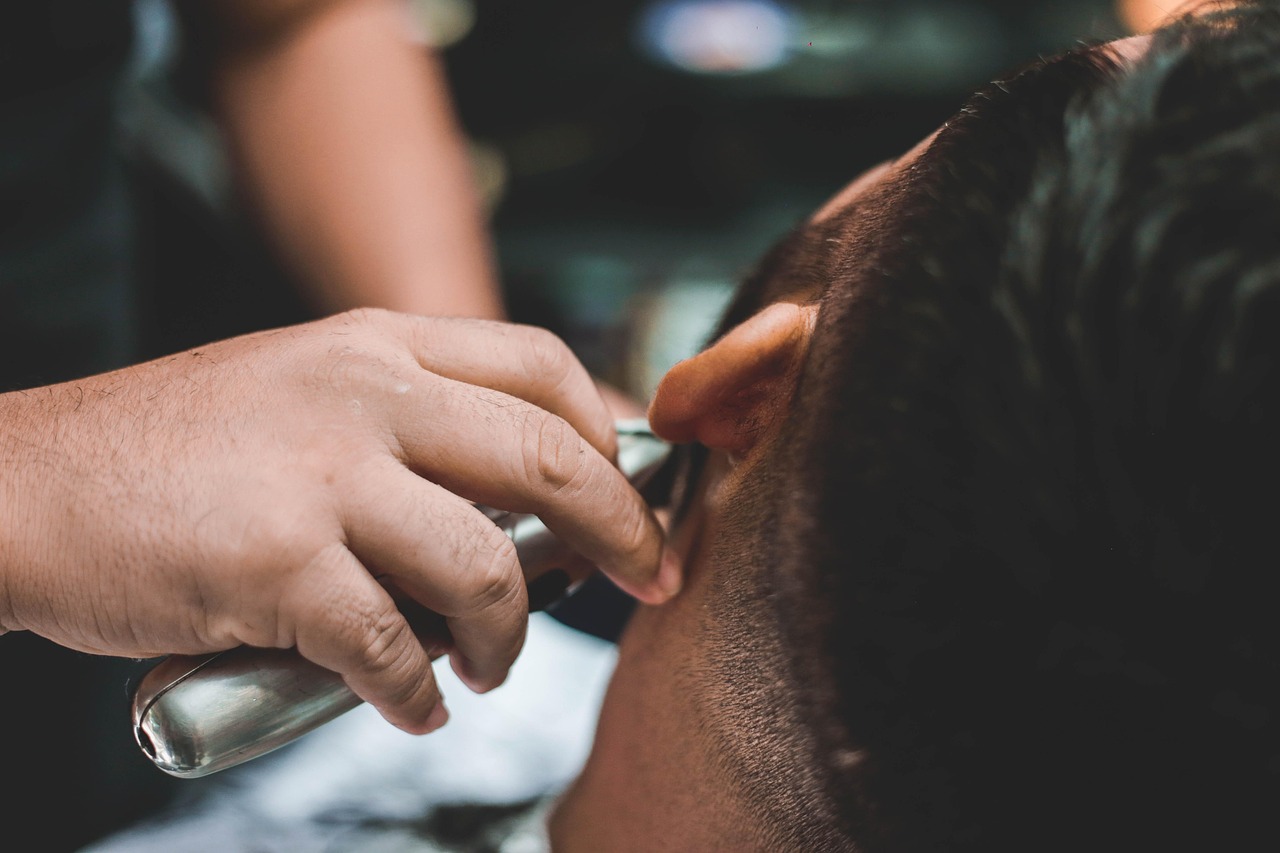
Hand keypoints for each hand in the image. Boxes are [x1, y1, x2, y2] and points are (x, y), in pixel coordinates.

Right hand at [0, 309, 671, 732]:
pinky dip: (413, 696)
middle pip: (549, 458)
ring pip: (484, 568)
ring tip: (486, 668)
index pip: (541, 364)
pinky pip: (390, 649)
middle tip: (646, 580)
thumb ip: (405, 423)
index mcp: (375, 344)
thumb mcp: (300, 390)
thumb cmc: (168, 453)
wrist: (21, 483)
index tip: (637, 488)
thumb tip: (519, 501)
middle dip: (623, 530)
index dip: (610, 430)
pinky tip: (410, 709)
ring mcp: (320, 475)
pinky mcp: (275, 564)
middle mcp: (361, 393)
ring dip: (507, 638)